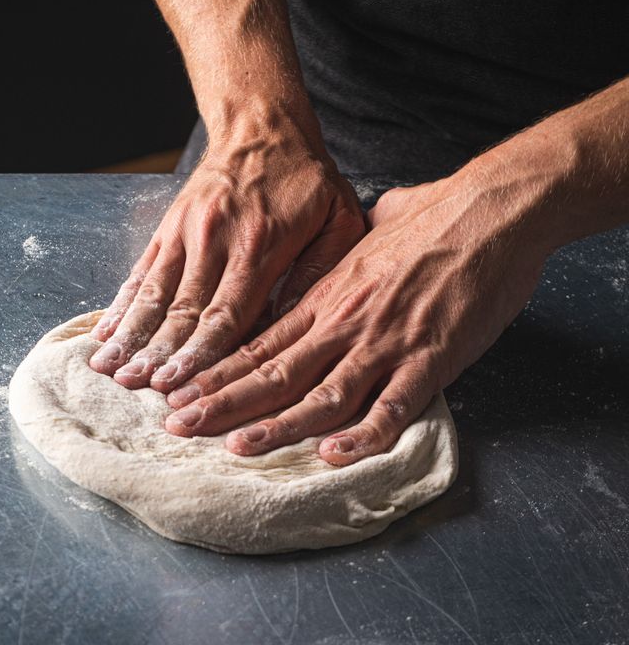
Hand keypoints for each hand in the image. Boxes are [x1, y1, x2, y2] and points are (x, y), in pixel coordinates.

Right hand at [89, 125, 364, 390]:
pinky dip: (123, 302)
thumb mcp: (337, 219)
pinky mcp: (169, 225)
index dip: (200, 355)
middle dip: (158, 353)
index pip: (225, 314)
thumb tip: (293, 325)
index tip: (177, 386)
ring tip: (108, 368)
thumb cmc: (306, 180)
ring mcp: (186, 231)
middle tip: (134, 389)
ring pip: (154, 292)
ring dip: (131, 333)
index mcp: (259, 245)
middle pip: (182, 309)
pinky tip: (106, 330)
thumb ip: (318, 272)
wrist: (263, 127)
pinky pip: (142, 269)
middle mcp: (215, 239)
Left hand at [163, 171, 550, 464]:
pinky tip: (334, 455)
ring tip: (235, 447)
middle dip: (223, 402)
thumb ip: (344, 250)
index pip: (260, 342)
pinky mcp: (429, 358)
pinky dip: (363, 434)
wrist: (488, 211)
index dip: (219, 372)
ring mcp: (384, 342)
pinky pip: (391, 406)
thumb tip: (338, 247)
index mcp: (327, 295)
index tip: (183, 391)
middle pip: (273, 371)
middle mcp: (344, 322)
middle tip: (178, 425)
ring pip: (320, 394)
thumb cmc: (432, 216)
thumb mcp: (370, 231)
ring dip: (276, 425)